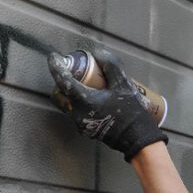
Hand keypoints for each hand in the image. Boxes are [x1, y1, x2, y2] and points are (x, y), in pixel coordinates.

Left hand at [48, 47, 167, 160]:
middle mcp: (78, 114)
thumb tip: (97, 53)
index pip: (63, 81)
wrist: (137, 139)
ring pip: (66, 104)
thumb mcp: (124, 84)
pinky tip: (93, 99)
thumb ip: (110, 66)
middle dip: (61, 82)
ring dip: (70, 93)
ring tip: (85, 85)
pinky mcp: (85, 130)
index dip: (56, 66)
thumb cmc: (131, 113)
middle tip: (72, 73)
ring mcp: (80, 124)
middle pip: (59, 95)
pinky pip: (75, 113)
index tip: (54, 57)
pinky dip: (79, 103)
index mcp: (85, 101)